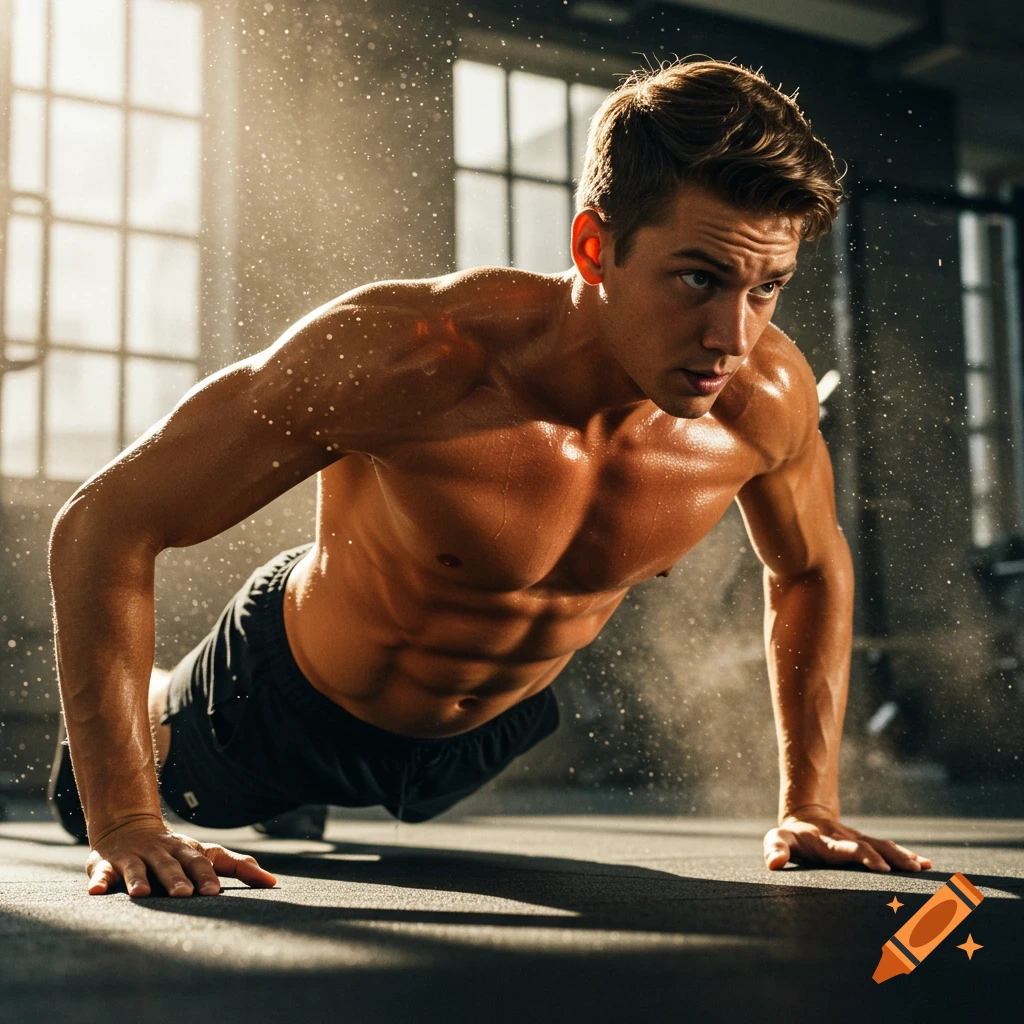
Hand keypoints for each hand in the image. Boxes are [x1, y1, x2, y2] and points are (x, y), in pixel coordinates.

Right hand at [85, 817, 276, 896]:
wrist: (129, 826)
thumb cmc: (176, 850)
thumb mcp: (205, 854)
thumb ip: (236, 866)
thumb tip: (273, 881)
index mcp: (187, 851)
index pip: (200, 863)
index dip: (206, 877)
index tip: (214, 893)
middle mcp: (161, 853)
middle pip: (170, 865)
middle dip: (177, 879)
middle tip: (184, 895)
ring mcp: (134, 857)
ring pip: (137, 868)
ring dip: (139, 880)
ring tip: (142, 894)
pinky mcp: (107, 864)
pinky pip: (101, 874)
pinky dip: (98, 882)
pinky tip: (95, 893)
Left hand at [763, 809, 932, 872]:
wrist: (806, 815)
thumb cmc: (791, 836)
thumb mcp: (778, 839)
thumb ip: (775, 849)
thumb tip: (773, 863)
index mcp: (828, 842)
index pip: (848, 849)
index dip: (864, 857)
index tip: (882, 869)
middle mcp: (847, 839)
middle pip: (873, 846)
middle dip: (892, 857)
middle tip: (913, 869)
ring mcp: (859, 839)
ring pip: (884, 845)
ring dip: (903, 856)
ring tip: (923, 867)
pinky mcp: (867, 842)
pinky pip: (888, 847)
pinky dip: (907, 855)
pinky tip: (926, 863)